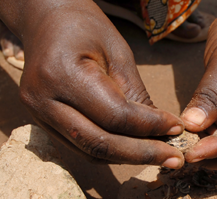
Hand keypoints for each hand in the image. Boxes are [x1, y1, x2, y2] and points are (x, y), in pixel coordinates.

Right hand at [1, 0, 184, 166]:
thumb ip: (137, 95)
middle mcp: (43, 100)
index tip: (177, 128)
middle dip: (142, 154)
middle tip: (175, 158)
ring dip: (128, 157)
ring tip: (161, 155)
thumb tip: (163, 132)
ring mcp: (38, 115)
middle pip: (100, 143)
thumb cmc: (86, 28)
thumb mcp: (119, 54)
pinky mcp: (42, 124)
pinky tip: (135, 149)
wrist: (46, 21)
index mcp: (63, 74)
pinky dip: (111, 152)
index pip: (115, 116)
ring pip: (90, 152)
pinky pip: (81, 148)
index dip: (150, 127)